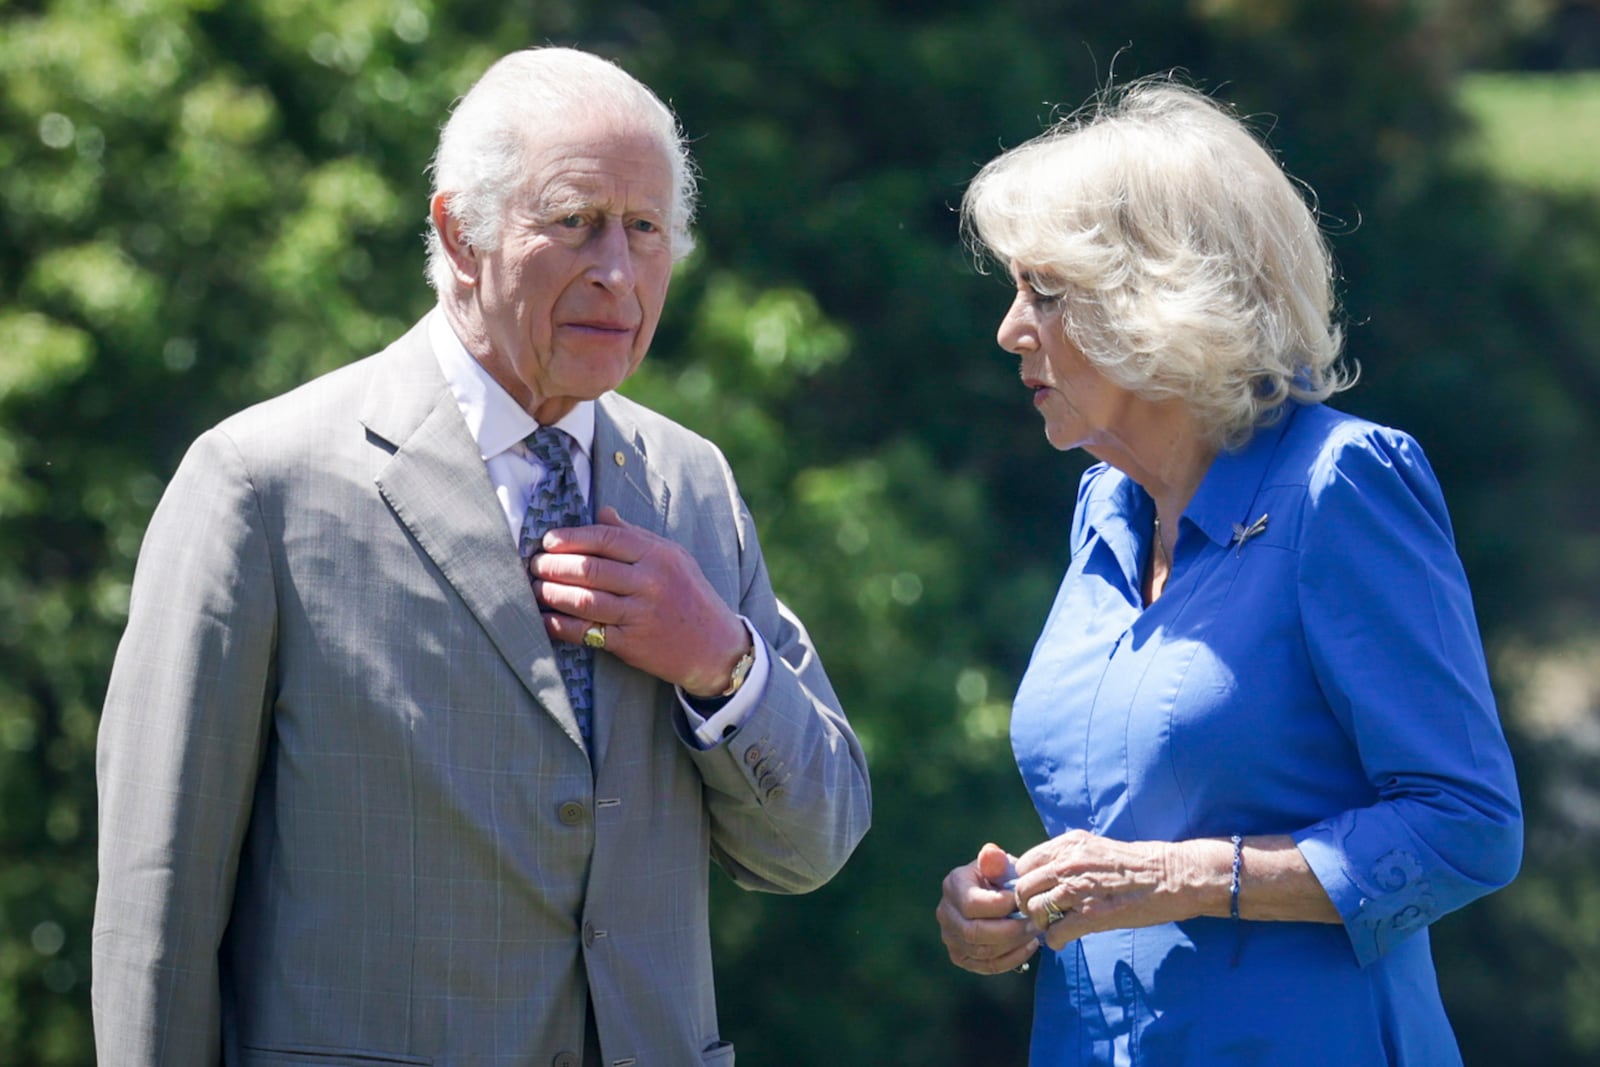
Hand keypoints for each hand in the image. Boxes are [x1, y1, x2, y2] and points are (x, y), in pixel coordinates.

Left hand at [528, 506, 750, 695]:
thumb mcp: (674, 557)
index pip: (605, 539)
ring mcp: (640, 615)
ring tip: (534, 588)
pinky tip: (546, 619)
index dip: (571, 538)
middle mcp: (649, 583)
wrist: (715, 647)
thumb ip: (636, 536)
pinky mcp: (631, 644)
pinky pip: (587, 632)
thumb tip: (602, 513)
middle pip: (589, 569)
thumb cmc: (691, 596)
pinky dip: (561, 625)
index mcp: (658, 556)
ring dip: (551, 593)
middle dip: (553, 565)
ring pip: (584, 600)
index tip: (549, 541)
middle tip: (534, 564)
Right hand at [936, 842, 1040, 974]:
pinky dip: (1011, 960)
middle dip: (1010, 930)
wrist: (995, 896)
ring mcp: (950, 937)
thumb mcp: (1000, 865)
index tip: (1024, 902)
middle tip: (1034, 924)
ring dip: (1013, 945)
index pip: (972, 904)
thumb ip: (996, 861)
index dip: (1001, 907)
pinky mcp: (961, 956)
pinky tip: (1029, 947)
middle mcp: (945, 913)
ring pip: (982, 951)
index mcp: (953, 885)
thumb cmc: (1000, 878)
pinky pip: (986, 966)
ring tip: (1034, 933)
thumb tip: (991, 853)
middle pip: (975, 932)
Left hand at [1011, 830, 1218, 950]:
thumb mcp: (1095, 847)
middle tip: (1040, 914)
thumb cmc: (1137, 864)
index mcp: (1068, 845)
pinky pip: (1055, 933)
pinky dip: (1055, 940)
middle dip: (1027, 904)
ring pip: (1034, 910)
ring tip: (1054, 926)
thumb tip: (1044, 873)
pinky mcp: (1091, 916)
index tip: (1035, 893)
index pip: (1024, 864)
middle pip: (1023, 888)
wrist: (1171, 877)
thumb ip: (1068, 857)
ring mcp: (1078, 890)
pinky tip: (1064, 940)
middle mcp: (1067, 864)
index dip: (1026, 882)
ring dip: (1040, 923)